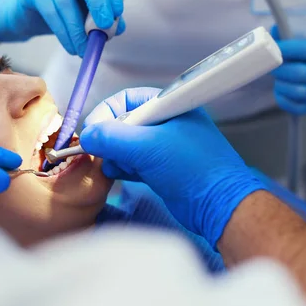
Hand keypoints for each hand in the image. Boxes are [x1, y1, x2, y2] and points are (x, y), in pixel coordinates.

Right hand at [0, 0, 124, 56]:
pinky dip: (63, 33)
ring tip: (85, 49)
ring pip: (63, 0)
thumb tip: (119, 28)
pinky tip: (71, 47)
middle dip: (97, 2)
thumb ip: (104, 16)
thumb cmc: (65, 9)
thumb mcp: (88, 11)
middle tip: (104, 28)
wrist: (29, 13)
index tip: (117, 13)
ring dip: (77, 29)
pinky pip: (49, 12)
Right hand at [80, 88, 264, 247]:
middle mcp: (166, 122)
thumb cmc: (194, 170)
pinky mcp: (162, 167)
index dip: (105, 113)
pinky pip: (134, 161)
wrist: (219, 205)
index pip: (125, 99)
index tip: (92, 132)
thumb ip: (111, 138)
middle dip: (108, 138)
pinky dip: (123, 166)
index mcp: (168, 105)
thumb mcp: (146, 148)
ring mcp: (164, 145)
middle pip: (123, 122)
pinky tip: (119, 174)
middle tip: (100, 152)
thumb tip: (87, 135)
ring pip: (126, 144)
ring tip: (115, 166)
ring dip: (114, 155)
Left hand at [271, 26, 305, 114]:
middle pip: (298, 73)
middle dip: (280, 69)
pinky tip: (280, 90)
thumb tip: (272, 32)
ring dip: (281, 85)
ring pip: (297, 92)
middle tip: (272, 66)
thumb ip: (291, 38)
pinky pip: (297, 107)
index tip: (271, 48)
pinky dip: (283, 99)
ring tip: (278, 78)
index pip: (301, 50)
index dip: (282, 49)